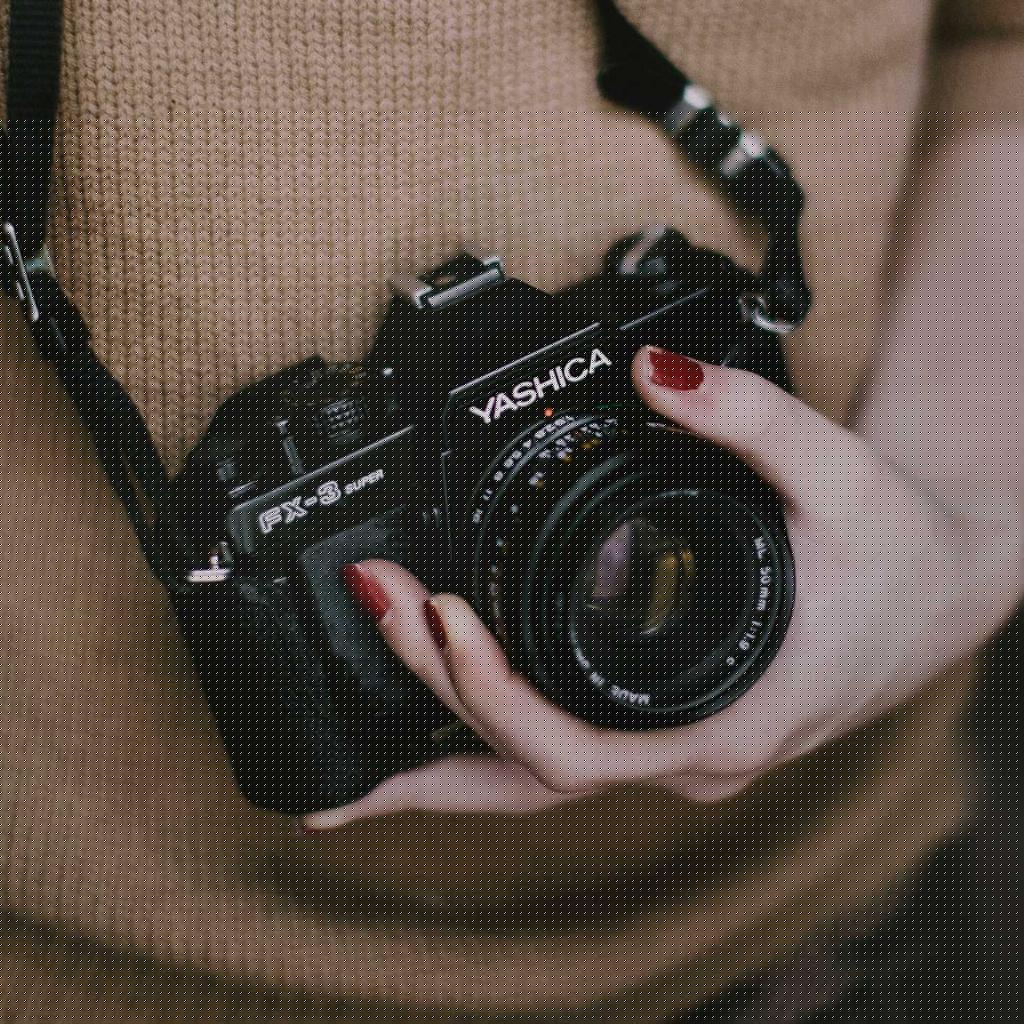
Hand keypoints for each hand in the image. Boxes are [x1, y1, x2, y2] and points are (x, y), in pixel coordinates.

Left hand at [302, 346, 955, 829]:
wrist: (936, 594)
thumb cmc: (898, 557)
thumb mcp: (843, 474)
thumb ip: (750, 416)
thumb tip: (654, 369)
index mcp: (726, 719)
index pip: (576, 751)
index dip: (491, 695)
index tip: (436, 615)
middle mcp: (688, 756)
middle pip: (528, 774)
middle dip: (433, 706)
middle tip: (372, 612)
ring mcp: (671, 751)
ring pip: (534, 784)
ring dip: (440, 761)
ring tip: (346, 766)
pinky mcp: (662, 727)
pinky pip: (557, 756)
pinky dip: (485, 745)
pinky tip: (433, 729)